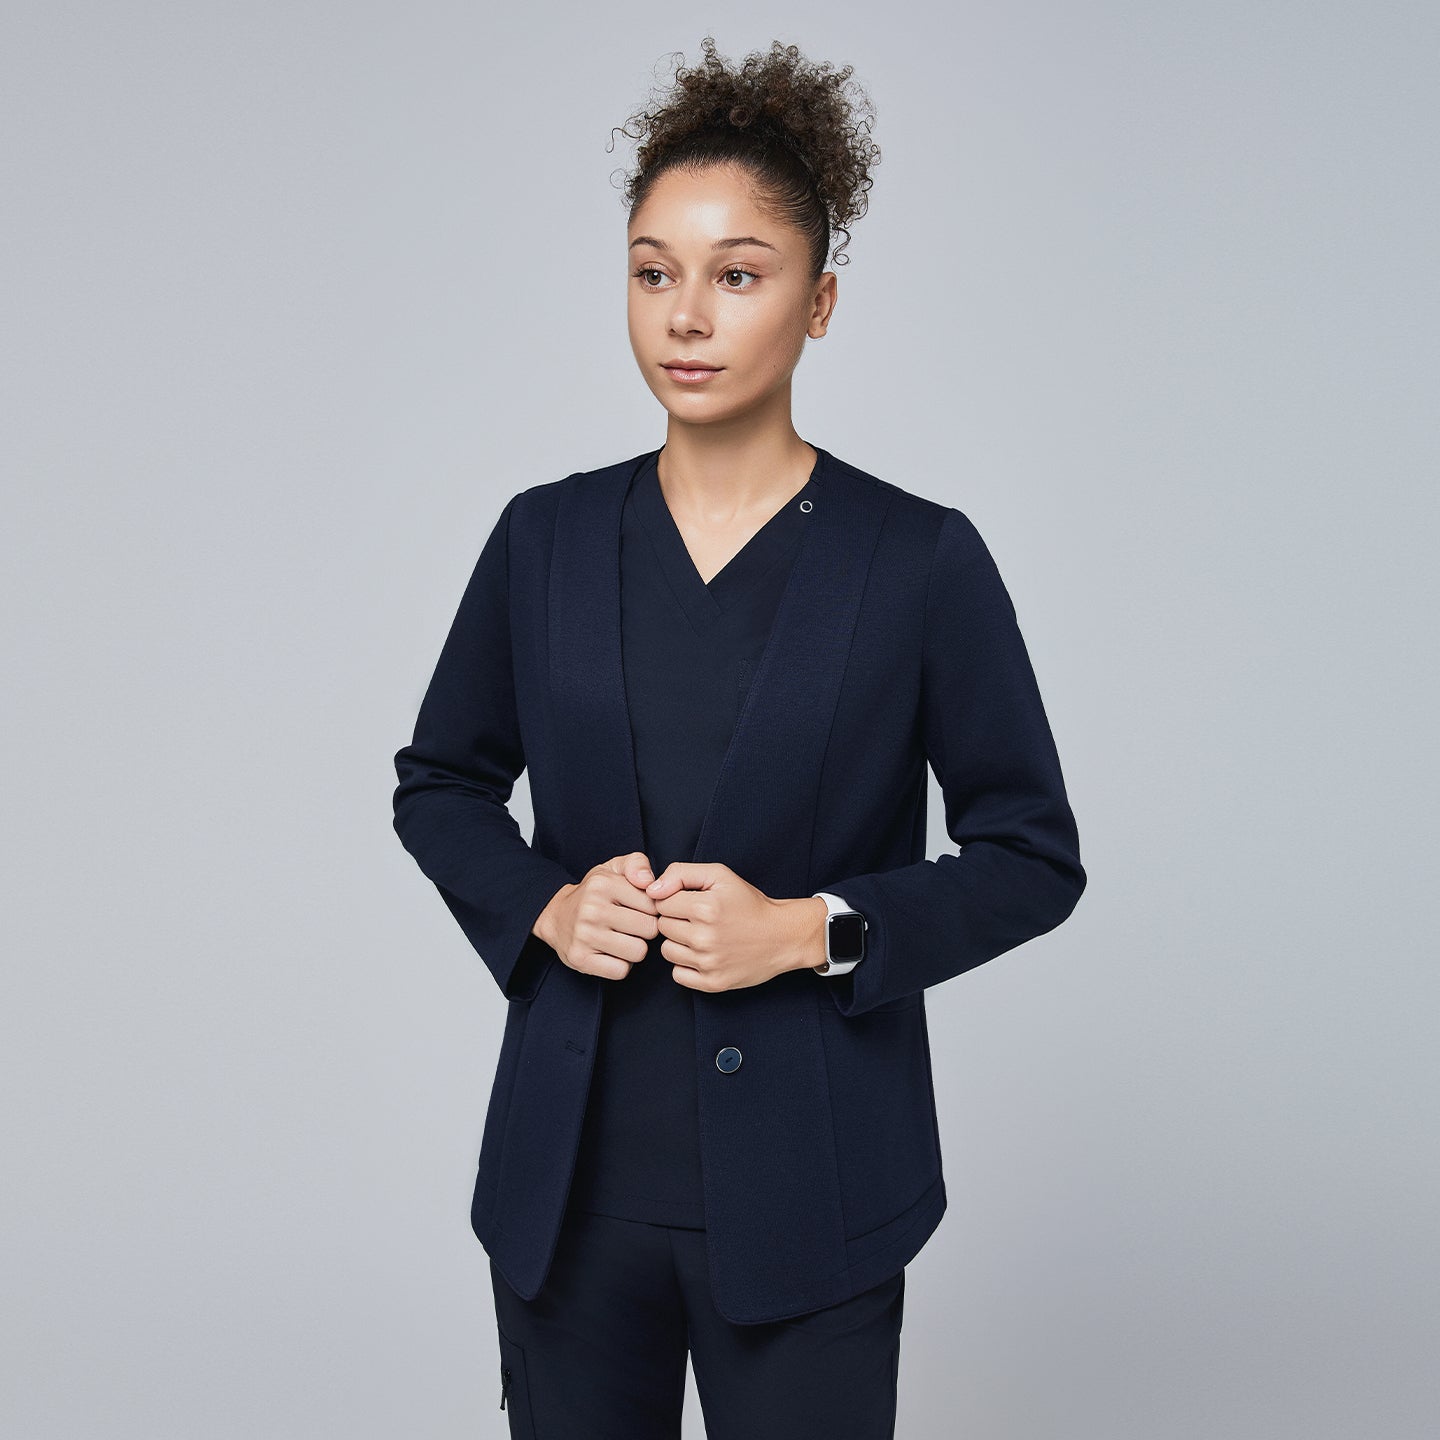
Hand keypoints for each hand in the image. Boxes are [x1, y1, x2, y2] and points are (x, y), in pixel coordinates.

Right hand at [534, 853, 660, 980]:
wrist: (556, 916)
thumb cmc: (594, 893)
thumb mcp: (613, 869)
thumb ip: (637, 864)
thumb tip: (649, 883)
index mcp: (603, 884)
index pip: (653, 905)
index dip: (651, 909)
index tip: (637, 908)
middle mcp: (592, 909)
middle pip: (649, 930)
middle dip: (645, 930)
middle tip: (630, 925)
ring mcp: (584, 935)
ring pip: (638, 952)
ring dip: (634, 948)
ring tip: (621, 938)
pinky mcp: (580, 959)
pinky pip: (621, 971)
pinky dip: (621, 965)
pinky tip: (611, 953)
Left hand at [642, 862, 805, 992]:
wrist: (782, 936)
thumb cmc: (749, 903)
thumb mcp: (719, 875)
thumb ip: (681, 873)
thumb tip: (651, 889)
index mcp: (705, 907)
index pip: (660, 903)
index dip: (674, 900)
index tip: (692, 901)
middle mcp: (704, 937)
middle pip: (662, 927)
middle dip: (676, 920)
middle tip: (699, 919)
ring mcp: (709, 963)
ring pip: (667, 951)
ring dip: (679, 943)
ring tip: (702, 936)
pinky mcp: (713, 983)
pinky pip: (677, 974)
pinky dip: (686, 965)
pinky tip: (703, 955)